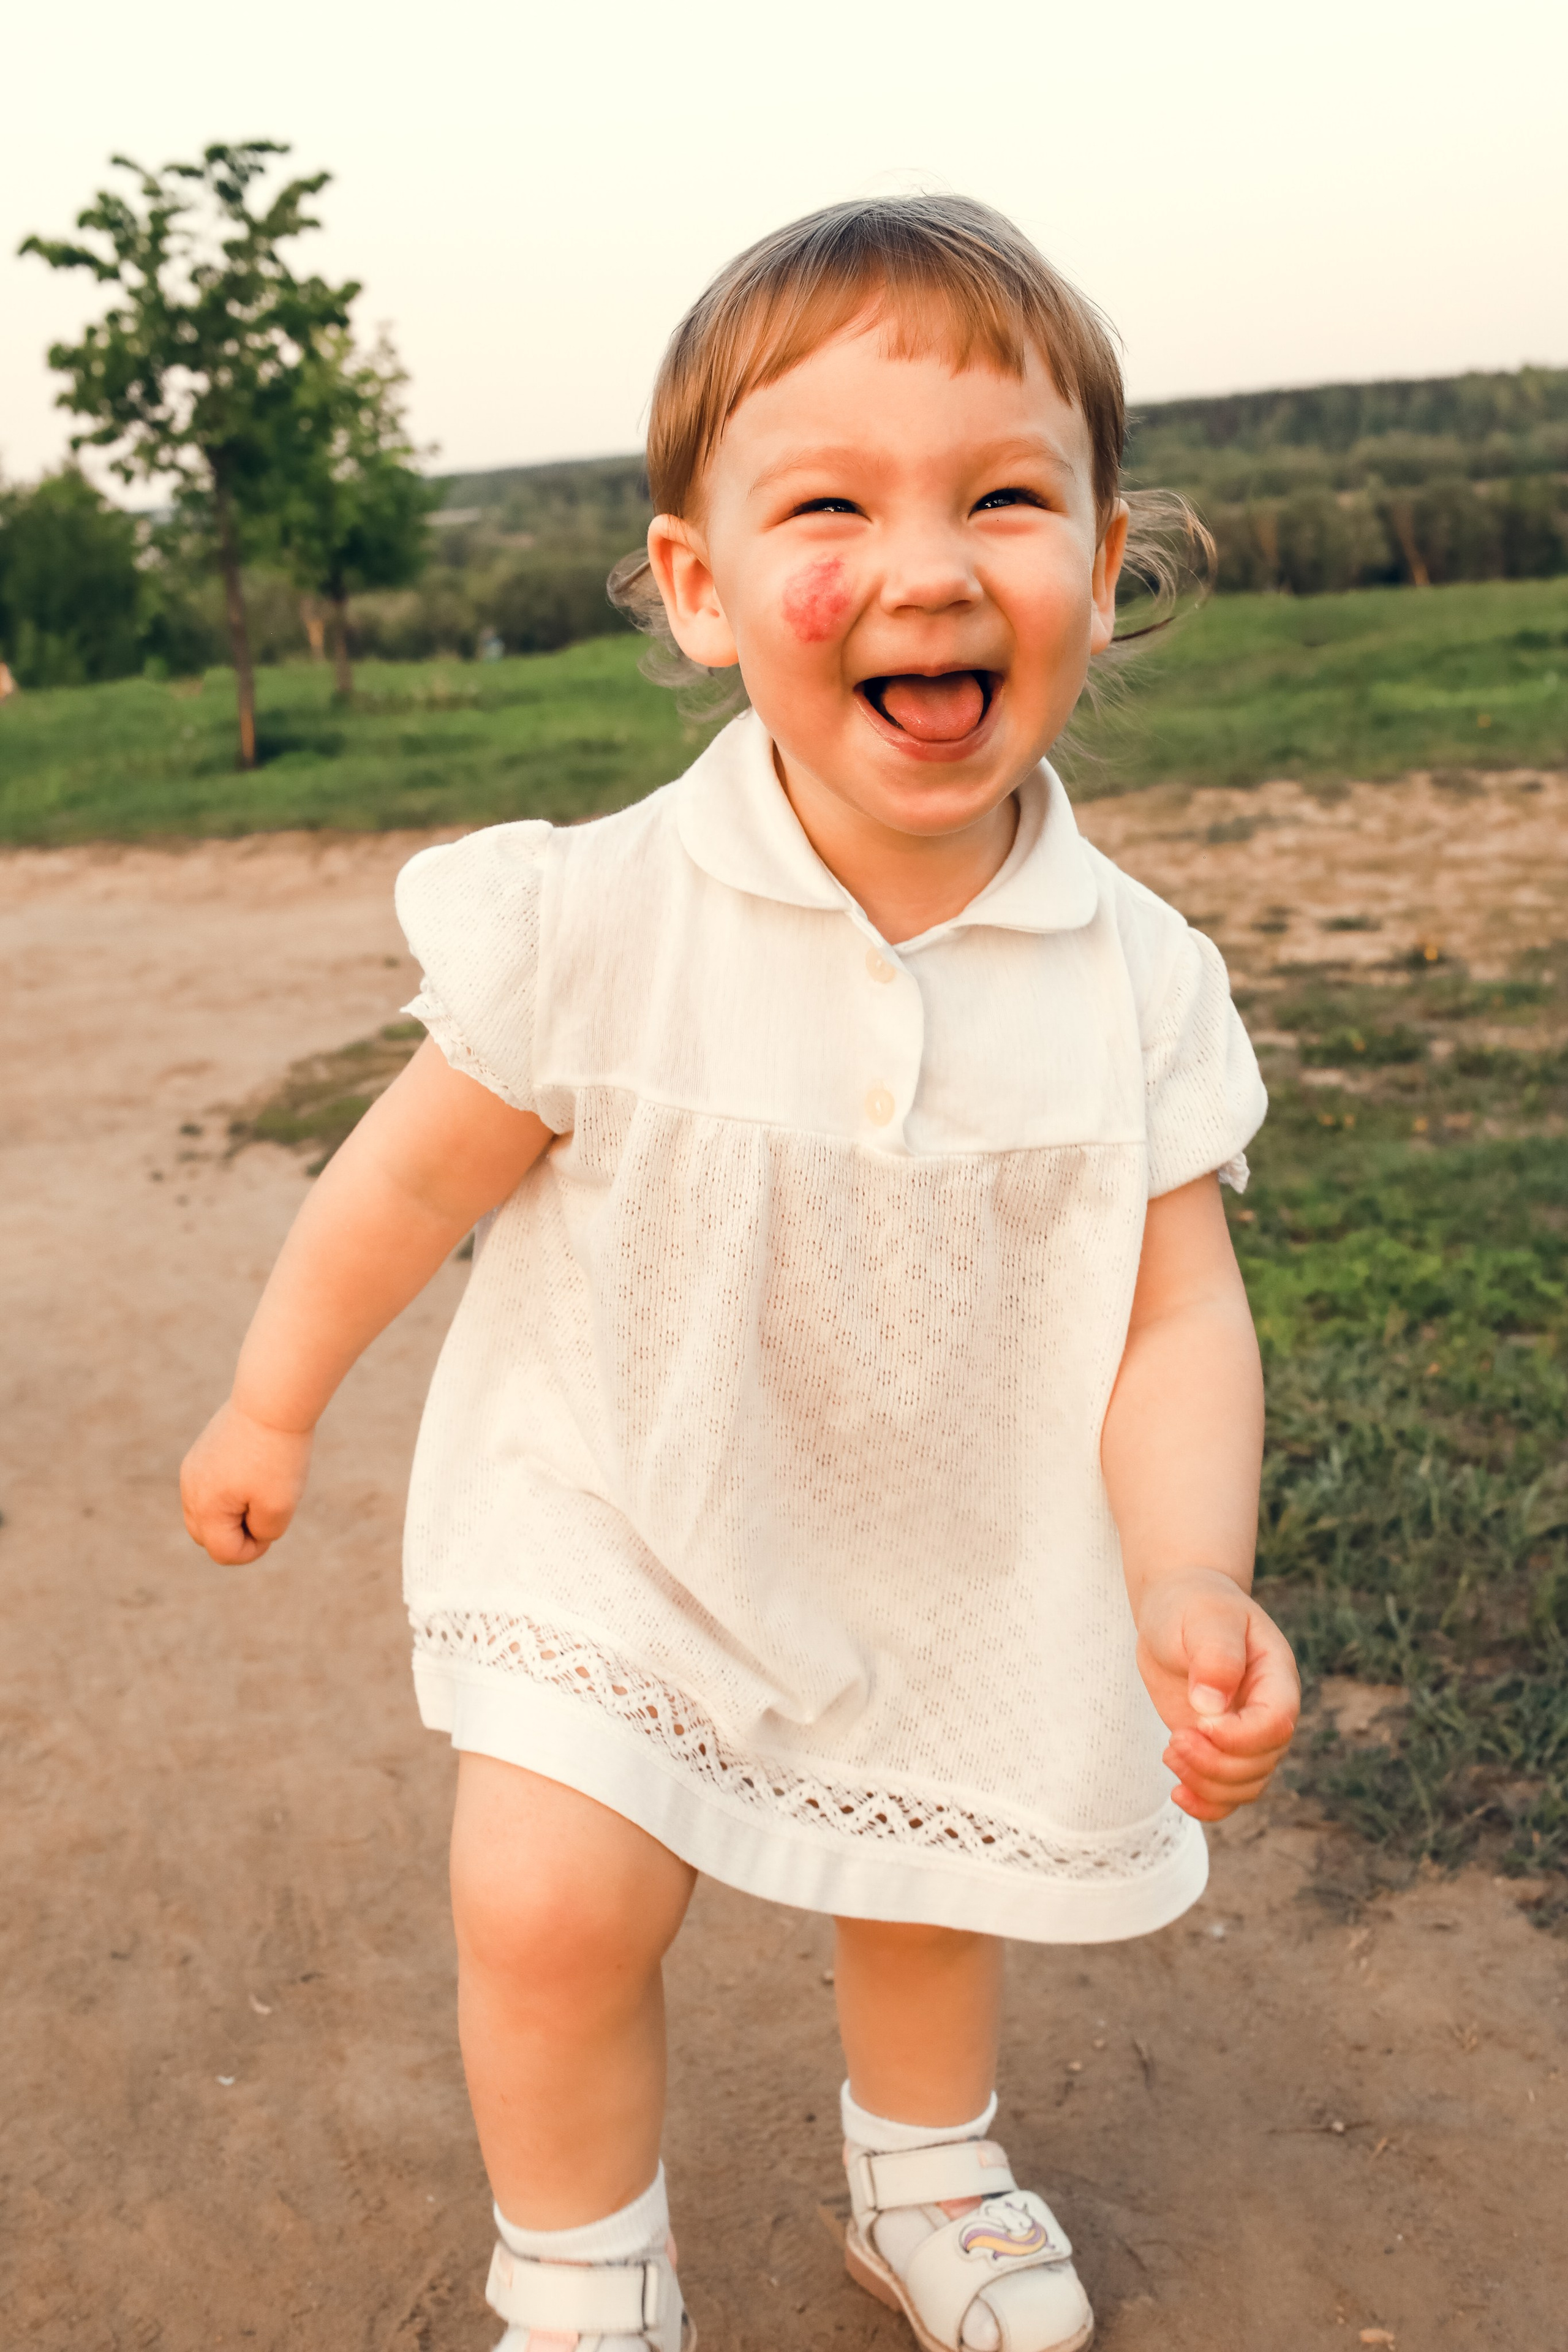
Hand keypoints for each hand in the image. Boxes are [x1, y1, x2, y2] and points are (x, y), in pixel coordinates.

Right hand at [180, 1399, 313, 1564]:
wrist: (271, 1401)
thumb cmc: (278, 1456)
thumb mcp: (279, 1506)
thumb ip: (261, 1533)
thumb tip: (248, 1533)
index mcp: (205, 1508)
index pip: (224, 1552)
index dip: (254, 1549)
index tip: (275, 1522)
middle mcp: (190, 1490)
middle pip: (207, 1536)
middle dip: (238, 1533)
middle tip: (267, 1507)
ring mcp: (192, 1470)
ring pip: (207, 1512)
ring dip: (233, 1512)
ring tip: (261, 1486)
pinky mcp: (200, 1453)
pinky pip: (210, 1487)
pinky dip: (230, 1490)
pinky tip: (254, 1469)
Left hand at [1135, 1568, 1298, 1821]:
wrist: (1180, 1608)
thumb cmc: (1195, 1606)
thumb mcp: (1205, 1617)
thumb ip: (1214, 1656)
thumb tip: (1209, 1706)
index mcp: (1276, 1678)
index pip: (1276, 1725)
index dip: (1240, 1737)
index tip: (1199, 1723)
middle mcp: (1268, 1712)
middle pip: (1260, 1763)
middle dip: (1215, 1763)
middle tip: (1174, 1740)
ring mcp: (1245, 1734)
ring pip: (1245, 1786)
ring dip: (1206, 1784)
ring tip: (1170, 1751)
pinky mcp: (1219, 1748)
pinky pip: (1226, 1794)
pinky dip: (1206, 1804)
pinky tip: (1178, 1794)